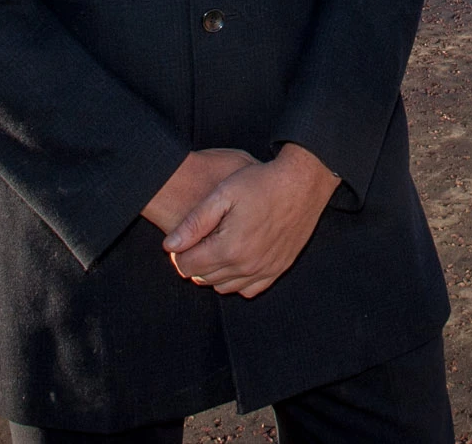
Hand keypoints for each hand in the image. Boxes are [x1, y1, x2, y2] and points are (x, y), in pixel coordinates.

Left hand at [162, 143, 341, 298]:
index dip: (179, 252)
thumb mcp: (223, 194)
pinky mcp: (278, 269)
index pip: (187, 266)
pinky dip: (237, 280)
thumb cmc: (261, 183)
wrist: (302, 182)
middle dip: (196, 261)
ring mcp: (264, 270)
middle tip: (200, 239)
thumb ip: (194, 222)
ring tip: (217, 246)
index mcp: (228, 248)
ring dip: (215, 272)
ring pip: (224, 287)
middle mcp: (246, 266)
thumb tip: (169, 245)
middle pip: (204, 278)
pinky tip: (237, 259)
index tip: (184, 238)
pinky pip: (249, 289)